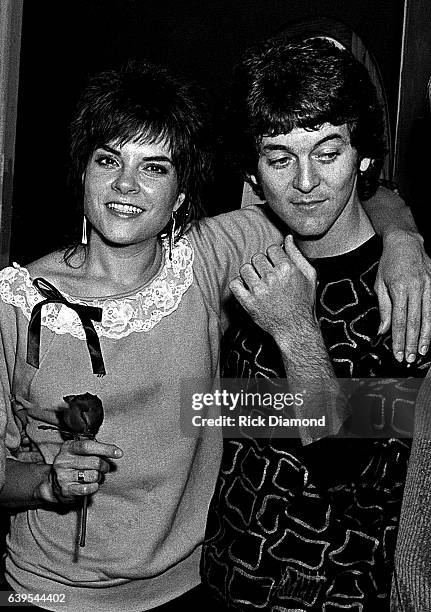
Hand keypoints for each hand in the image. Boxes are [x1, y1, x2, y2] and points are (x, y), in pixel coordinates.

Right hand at [37, 439, 122, 504]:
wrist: (53, 484)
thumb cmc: (71, 465)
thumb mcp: (77, 451)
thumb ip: (92, 447)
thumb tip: (114, 450)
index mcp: (68, 448)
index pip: (88, 446)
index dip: (105, 449)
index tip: (118, 453)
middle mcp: (64, 461)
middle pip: (94, 462)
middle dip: (104, 466)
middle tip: (104, 468)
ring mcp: (63, 476)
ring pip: (93, 475)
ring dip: (99, 477)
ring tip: (96, 477)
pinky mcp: (66, 490)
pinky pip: (87, 488)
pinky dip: (94, 487)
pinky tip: (92, 485)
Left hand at [229, 235, 316, 342]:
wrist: (295, 328)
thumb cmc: (303, 301)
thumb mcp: (308, 275)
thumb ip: (297, 255)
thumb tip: (288, 238)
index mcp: (287, 269)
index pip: (271, 248)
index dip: (274, 256)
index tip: (277, 265)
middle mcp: (272, 278)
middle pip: (257, 257)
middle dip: (262, 264)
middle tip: (268, 276)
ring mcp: (259, 291)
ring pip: (245, 268)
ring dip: (250, 273)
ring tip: (259, 282)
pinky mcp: (249, 303)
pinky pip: (235, 284)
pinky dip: (239, 284)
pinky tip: (248, 288)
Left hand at [375, 230, 430, 361]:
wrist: (405, 242)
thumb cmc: (389, 264)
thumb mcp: (380, 284)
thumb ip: (384, 308)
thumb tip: (383, 330)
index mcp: (399, 288)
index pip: (400, 321)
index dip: (399, 340)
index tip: (398, 354)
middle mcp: (416, 288)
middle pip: (415, 322)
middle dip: (412, 343)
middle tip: (410, 359)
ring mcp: (428, 286)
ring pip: (428, 317)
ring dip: (425, 337)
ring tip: (422, 353)